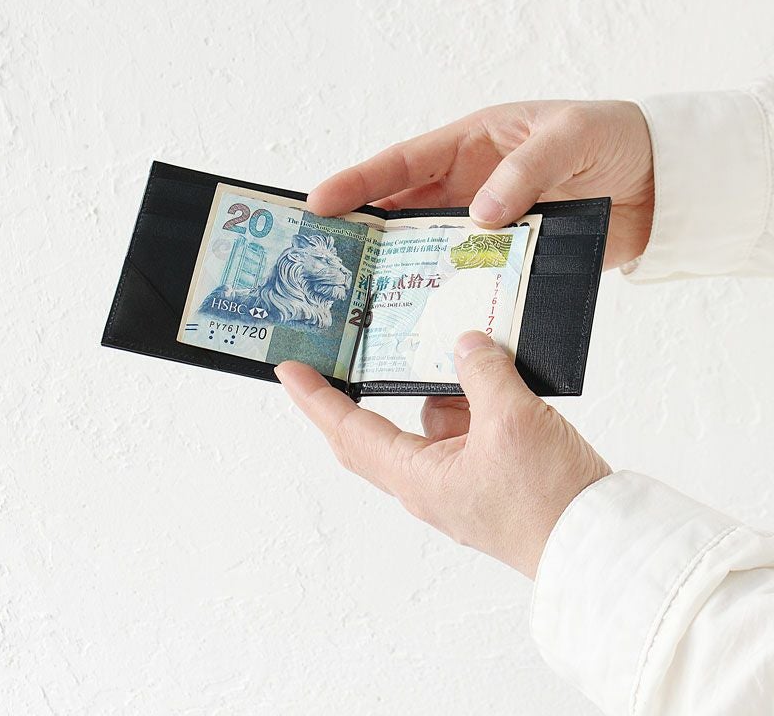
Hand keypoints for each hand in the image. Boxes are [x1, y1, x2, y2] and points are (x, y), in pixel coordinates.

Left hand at [275, 331, 610, 578]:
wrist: (600, 546)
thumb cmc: (549, 500)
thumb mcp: (512, 420)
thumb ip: (482, 373)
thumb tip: (465, 344)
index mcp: (418, 477)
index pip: (350, 432)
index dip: (315, 400)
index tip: (289, 371)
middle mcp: (430, 483)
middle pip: (378, 432)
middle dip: (359, 392)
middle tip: (343, 353)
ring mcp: (460, 482)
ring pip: (432, 423)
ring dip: (439, 387)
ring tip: (456, 346)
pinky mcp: (489, 477)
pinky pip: (468, 430)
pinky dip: (474, 400)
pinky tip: (496, 375)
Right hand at [307, 100, 653, 268]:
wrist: (660, 182)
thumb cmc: (613, 138)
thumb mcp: (569, 137)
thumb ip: (525, 171)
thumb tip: (480, 213)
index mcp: (472, 144)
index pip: (404, 163)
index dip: (359, 182)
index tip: (319, 205)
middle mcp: (469, 187)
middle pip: (405, 213)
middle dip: (367, 236)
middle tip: (329, 264)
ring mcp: (488, 226)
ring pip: (434, 252)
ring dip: (406, 274)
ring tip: (368, 302)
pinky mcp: (512, 258)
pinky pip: (473, 277)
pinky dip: (454, 296)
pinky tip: (433, 318)